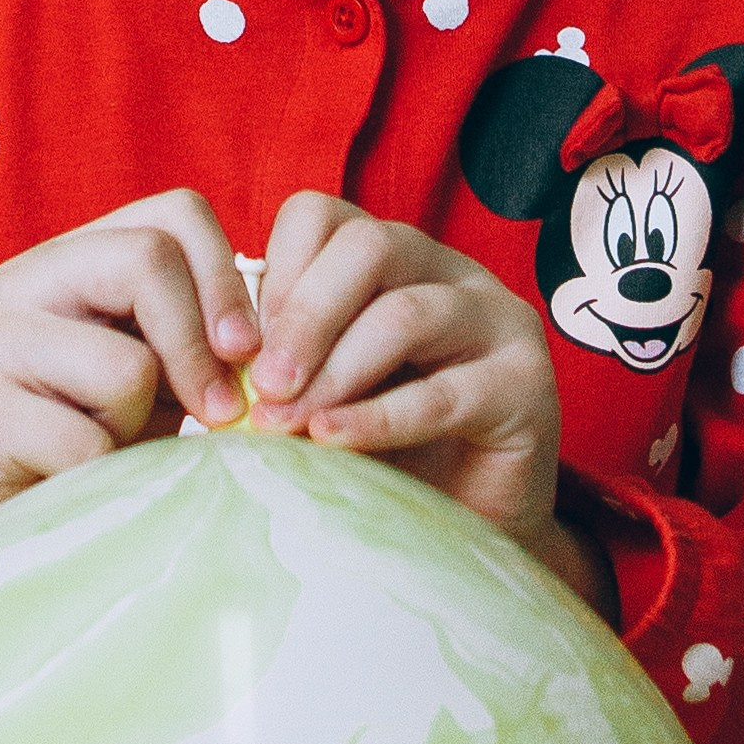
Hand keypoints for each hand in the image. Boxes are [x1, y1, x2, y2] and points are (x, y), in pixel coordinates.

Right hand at [0, 191, 257, 575]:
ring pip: (127, 365)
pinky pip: (88, 445)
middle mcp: (24, 279)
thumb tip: (269, 350)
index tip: (246, 350)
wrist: (2, 517)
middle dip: (200, 346)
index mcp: (75, 255)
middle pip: (149, 260)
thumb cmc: (93, 434)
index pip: (176, 214)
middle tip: (219, 412)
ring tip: (111, 444)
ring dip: (141, 425)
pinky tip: (80, 482)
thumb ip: (198, 338)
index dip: (227, 277)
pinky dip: (106, 477)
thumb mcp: (152, 371)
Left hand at [245, 193, 565, 559]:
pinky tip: (331, 442)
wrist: (471, 528)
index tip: (237, 342)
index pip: (323, 215)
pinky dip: (378, 419)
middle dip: (304, 317)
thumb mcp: (327, 391)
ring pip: (406, 313)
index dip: (276, 271)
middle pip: (369, 247)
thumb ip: (287, 362)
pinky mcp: (527, 386)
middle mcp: (452, 274)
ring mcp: (499, 323)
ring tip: (286, 422)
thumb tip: (216, 359)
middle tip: (261, 385)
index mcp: (397, 258)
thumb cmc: (387, 452)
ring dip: (335, 371)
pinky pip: (444, 392)